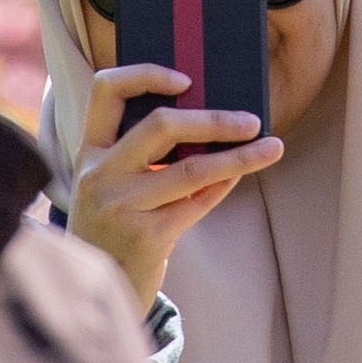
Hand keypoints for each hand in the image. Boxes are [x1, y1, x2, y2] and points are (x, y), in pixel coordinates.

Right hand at [61, 63, 278, 304]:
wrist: (102, 288)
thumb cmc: (118, 223)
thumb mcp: (115, 183)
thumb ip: (145, 152)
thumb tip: (214, 116)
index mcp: (90, 150)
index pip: (105, 90)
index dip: (145, 74)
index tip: (186, 79)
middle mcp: (99, 174)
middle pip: (160, 125)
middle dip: (214, 120)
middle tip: (251, 121)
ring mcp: (120, 206)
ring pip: (191, 168)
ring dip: (238, 156)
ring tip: (272, 148)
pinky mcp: (146, 237)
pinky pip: (197, 202)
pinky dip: (224, 185)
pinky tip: (241, 174)